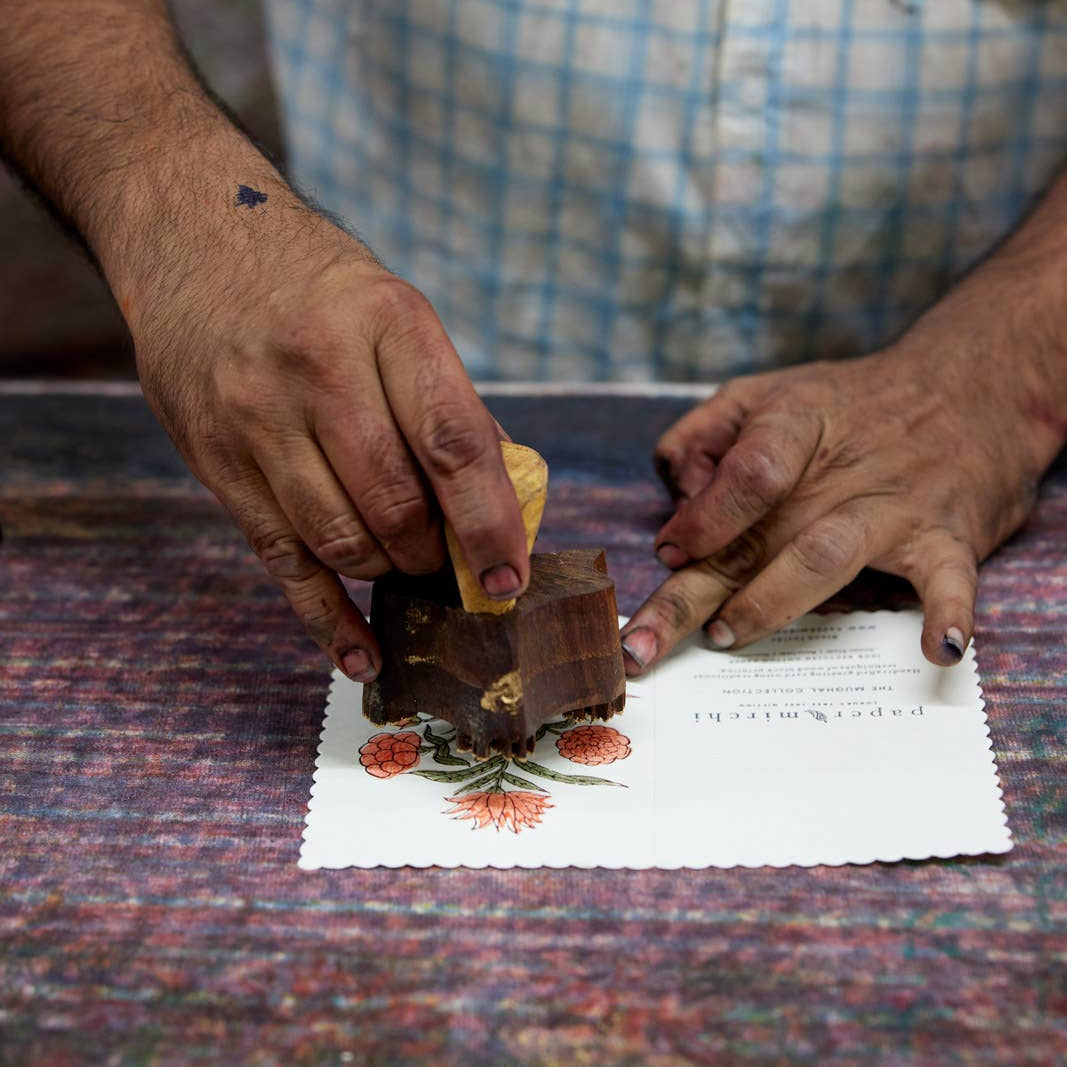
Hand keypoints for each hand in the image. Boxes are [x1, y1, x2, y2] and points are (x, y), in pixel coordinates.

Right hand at [128, 198, 527, 681]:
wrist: (197, 240)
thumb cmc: (323, 290)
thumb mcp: (401, 316)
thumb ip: (451, 410)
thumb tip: (506, 506)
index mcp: (389, 324)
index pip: (452, 445)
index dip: (490, 524)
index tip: (509, 578)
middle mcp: (319, 369)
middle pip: (395, 507)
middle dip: (437, 558)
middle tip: (457, 572)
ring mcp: (257, 417)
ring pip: (340, 541)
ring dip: (390, 576)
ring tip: (410, 574)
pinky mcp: (216, 460)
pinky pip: (281, 562)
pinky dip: (326, 619)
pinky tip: (361, 655)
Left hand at [621, 280, 1065, 674]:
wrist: (966, 387)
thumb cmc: (844, 406)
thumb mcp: (761, 395)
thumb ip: (700, 438)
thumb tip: (676, 504)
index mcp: (793, 426)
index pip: (744, 472)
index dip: (702, 517)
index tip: (667, 551)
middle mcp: (839, 471)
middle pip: (756, 537)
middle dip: (691, 597)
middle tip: (639, 648)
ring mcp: (893, 506)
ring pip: (824, 558)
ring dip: (770, 603)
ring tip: (725, 636)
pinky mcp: (944, 539)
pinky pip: (948, 579)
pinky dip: (947, 613)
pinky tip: (937, 650)